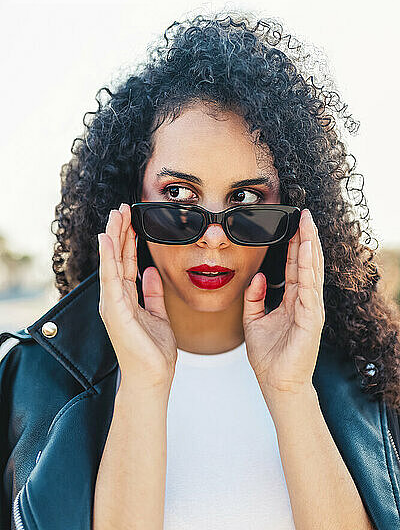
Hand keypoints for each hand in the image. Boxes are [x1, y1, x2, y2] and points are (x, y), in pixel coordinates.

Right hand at [98, 203, 176, 389]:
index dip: (128, 240)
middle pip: (116, 258)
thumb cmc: (153, 352)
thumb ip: (153, 293)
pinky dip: (109, 258)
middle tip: (122, 208)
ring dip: (113, 238)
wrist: (153, 378)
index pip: (125, 262)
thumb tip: (152, 272)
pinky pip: (111, 278)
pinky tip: (108, 239)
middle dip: (119, 232)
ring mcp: (113, 304)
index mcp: (125, 299)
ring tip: (115, 215)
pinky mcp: (115, 311)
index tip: (131, 219)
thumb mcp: (157, 315)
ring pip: (111, 263)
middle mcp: (115, 299)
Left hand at [242, 208, 324, 399]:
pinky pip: (309, 288)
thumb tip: (257, 276)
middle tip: (304, 215)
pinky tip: (306, 251)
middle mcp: (304, 302)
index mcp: (292, 301)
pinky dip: (308, 268)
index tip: (293, 225)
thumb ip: (254, 298)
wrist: (276, 384)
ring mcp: (310, 309)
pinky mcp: (311, 319)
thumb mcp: (253, 321)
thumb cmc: (268, 357)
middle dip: (306, 238)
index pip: (295, 267)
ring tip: (308, 225)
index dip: (295, 245)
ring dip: (310, 247)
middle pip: (307, 264)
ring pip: (312, 271)